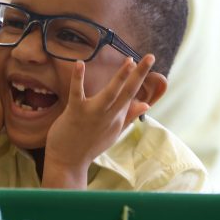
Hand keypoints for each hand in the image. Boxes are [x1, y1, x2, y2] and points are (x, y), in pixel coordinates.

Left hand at [43, 55, 154, 186]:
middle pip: (128, 92)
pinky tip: (80, 64)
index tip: (146, 61)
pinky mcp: (75, 113)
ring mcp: (93, 114)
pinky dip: (78, 78)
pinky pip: (77, 93)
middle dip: (140, 74)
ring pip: (110, 93)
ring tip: (129, 61)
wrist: (69, 162)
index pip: (131, 94)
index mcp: (117, 118)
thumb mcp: (114, 132)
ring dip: (120, 77)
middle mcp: (109, 115)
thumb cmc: (90, 145)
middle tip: (150, 56)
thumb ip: (129, 116)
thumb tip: (146, 103)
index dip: (138, 77)